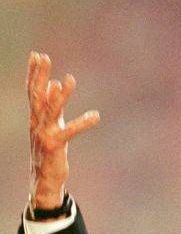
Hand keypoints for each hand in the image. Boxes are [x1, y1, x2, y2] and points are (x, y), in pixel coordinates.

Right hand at [27, 51, 99, 208]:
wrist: (44, 178)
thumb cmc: (50, 149)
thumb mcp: (51, 124)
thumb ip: (52, 105)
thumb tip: (53, 84)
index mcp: (35, 117)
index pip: (32, 91)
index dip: (34, 73)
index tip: (36, 55)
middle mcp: (36, 123)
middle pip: (37, 96)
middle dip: (40, 76)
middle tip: (44, 57)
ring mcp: (44, 134)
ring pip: (52, 111)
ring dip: (61, 96)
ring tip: (70, 80)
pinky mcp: (54, 146)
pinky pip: (70, 132)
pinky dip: (82, 123)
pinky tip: (95, 116)